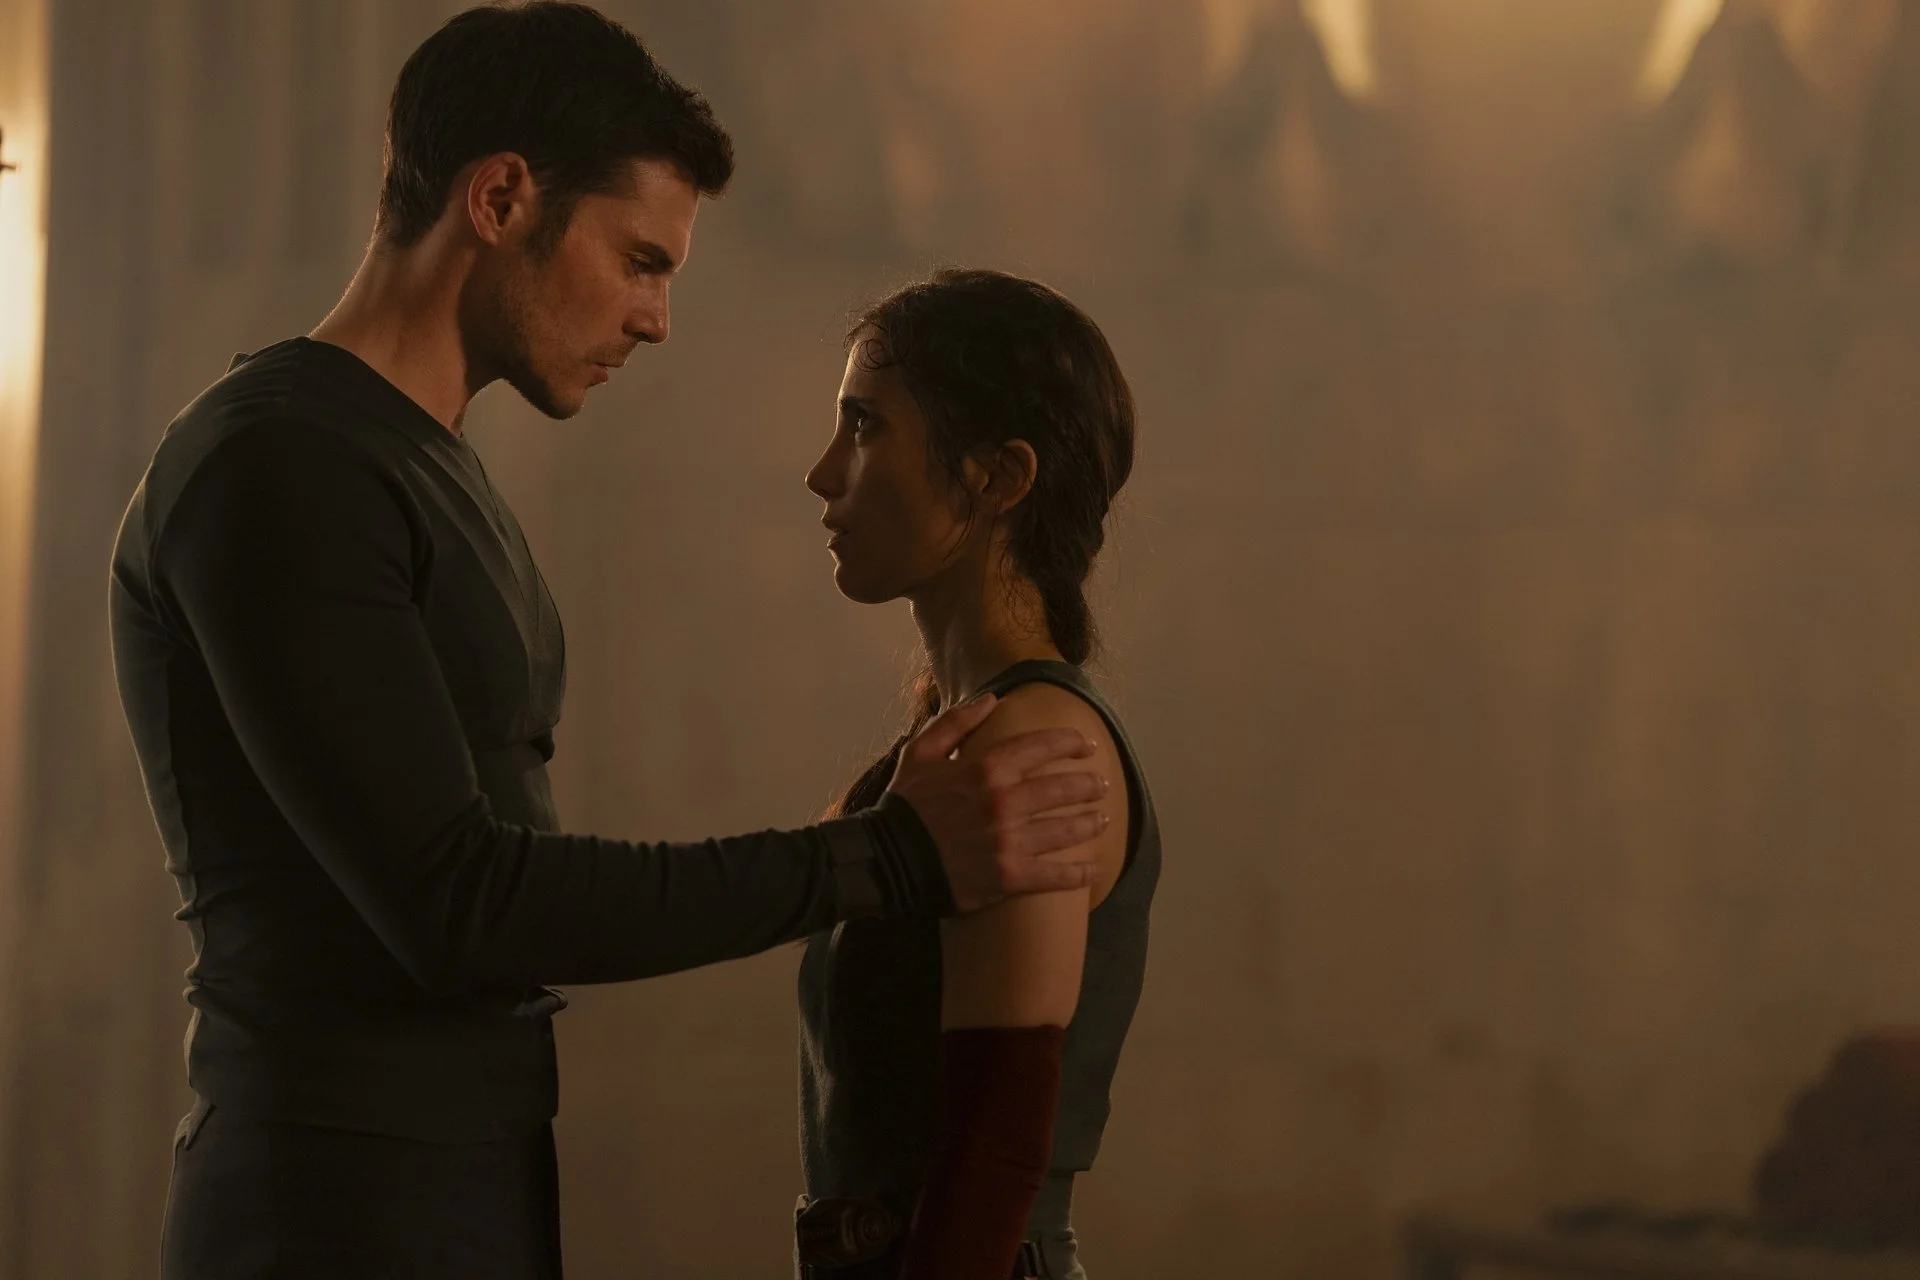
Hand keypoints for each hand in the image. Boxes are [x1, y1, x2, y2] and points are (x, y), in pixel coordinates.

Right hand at [885, 695, 1108, 912]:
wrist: (888, 862)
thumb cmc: (906, 806)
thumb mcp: (920, 752)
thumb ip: (957, 722)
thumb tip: (992, 699)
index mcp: (986, 769)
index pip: (1042, 747)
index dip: (1071, 743)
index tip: (1088, 745)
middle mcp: (1004, 803)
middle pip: (1063, 788)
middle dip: (1089, 784)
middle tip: (1101, 785)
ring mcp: (1009, 842)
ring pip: (1066, 830)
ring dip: (1091, 823)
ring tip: (1103, 819)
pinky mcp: (1008, 877)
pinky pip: (1054, 876)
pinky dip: (1079, 873)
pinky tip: (1094, 869)